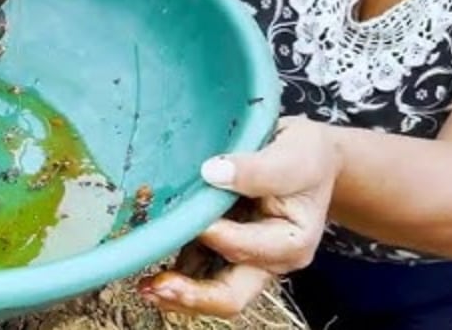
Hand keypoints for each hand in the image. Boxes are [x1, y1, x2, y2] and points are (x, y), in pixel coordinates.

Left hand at [138, 116, 339, 318]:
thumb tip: (212, 172)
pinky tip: (147, 266)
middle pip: (231, 293)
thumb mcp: (294, 157)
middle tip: (156, 286)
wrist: (307, 156)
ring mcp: (243, 258)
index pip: (247, 249)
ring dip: (178, 291)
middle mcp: (267, 260)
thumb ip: (258, 169)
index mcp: (291, 243)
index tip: (191, 219)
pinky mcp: (222, 248)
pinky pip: (197, 268)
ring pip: (210, 289)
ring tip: (144, 286)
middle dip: (193, 295)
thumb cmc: (306, 156)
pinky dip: (175, 271)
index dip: (216, 237)